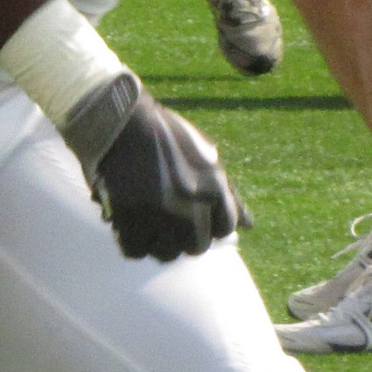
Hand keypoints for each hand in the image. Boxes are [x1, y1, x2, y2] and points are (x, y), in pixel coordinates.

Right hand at [59, 73, 248, 260]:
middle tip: (166, 224)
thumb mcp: (206, 158)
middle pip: (196, 246)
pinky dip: (131, 243)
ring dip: (157, 244)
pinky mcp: (129, 216)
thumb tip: (249, 226)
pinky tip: (127, 227)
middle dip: (183, 238)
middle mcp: (191, 204)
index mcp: (214, 186)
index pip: (224, 229)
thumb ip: (228, 194)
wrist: (121, 119)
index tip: (194, 219)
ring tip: (146, 226)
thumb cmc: (166, 135)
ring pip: (165, 253)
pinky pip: (134, 251)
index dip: (209, 226)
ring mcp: (159, 213)